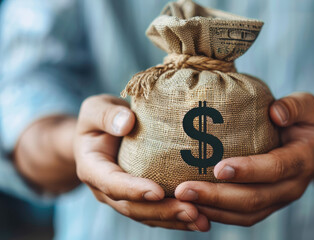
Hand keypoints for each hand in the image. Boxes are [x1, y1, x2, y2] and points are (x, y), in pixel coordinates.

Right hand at [74, 94, 209, 230]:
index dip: (134, 190)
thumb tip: (126, 123)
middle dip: (162, 211)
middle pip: (133, 208)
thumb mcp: (96, 108)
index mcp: (93, 168)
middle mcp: (106, 190)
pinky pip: (157, 214)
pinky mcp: (139, 199)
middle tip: (192, 212)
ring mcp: (123, 198)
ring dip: (175, 221)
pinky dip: (177, 218)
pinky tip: (201, 218)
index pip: (112, 183)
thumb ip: (106, 114)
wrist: (100, 133)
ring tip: (202, 221)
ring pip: (148, 216)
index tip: (157, 192)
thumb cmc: (100, 118)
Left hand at [175, 93, 313, 225]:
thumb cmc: (300, 122)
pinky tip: (192, 206)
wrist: (309, 149)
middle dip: (217, 196)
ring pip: (245, 214)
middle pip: (255, 198)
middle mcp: (292, 186)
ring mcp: (278, 200)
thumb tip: (275, 113)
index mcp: (302, 160)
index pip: (276, 168)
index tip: (218, 168)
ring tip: (181, 200)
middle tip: (184, 189)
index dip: (248, 170)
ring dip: (212, 209)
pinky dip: (216, 215)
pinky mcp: (265, 207)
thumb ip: (294, 106)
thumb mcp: (305, 106)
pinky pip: (241, 218)